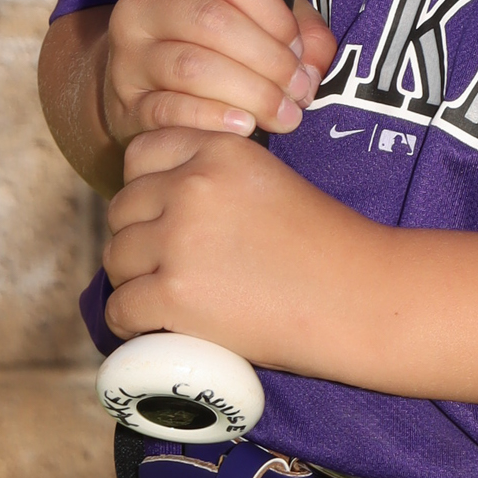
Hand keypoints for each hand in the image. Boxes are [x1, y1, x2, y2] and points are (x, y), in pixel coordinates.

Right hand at [101, 0, 338, 152]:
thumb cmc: (208, 43)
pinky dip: (212, 119)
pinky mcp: (125, 103)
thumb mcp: (251, 17)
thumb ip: (297, 27)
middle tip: (298, 90)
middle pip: (212, 21)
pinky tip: (244, 128)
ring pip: (192, 67)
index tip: (299, 49)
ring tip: (282, 115)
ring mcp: (127, 56)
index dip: (276, 14)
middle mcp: (140, 5)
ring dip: (250, 94)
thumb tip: (314, 66)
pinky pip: (169, 110)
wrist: (142, 85)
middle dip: (268, 59)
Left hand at [102, 126, 378, 361]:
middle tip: (166, 265)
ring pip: (115, 258)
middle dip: (137, 238)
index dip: (146, 188)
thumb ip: (219, 178)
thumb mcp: (270, 181)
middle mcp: (192, 186)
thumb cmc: (326, 247)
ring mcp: (180, 240)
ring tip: (164, 298)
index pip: (142, 155)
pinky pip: (120, 308)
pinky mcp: (175, 295)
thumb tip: (163, 205)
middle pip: (122, 209)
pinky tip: (152, 328)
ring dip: (131, 280)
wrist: (361, 298)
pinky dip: (130, 323)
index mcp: (220, 150)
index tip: (162, 216)